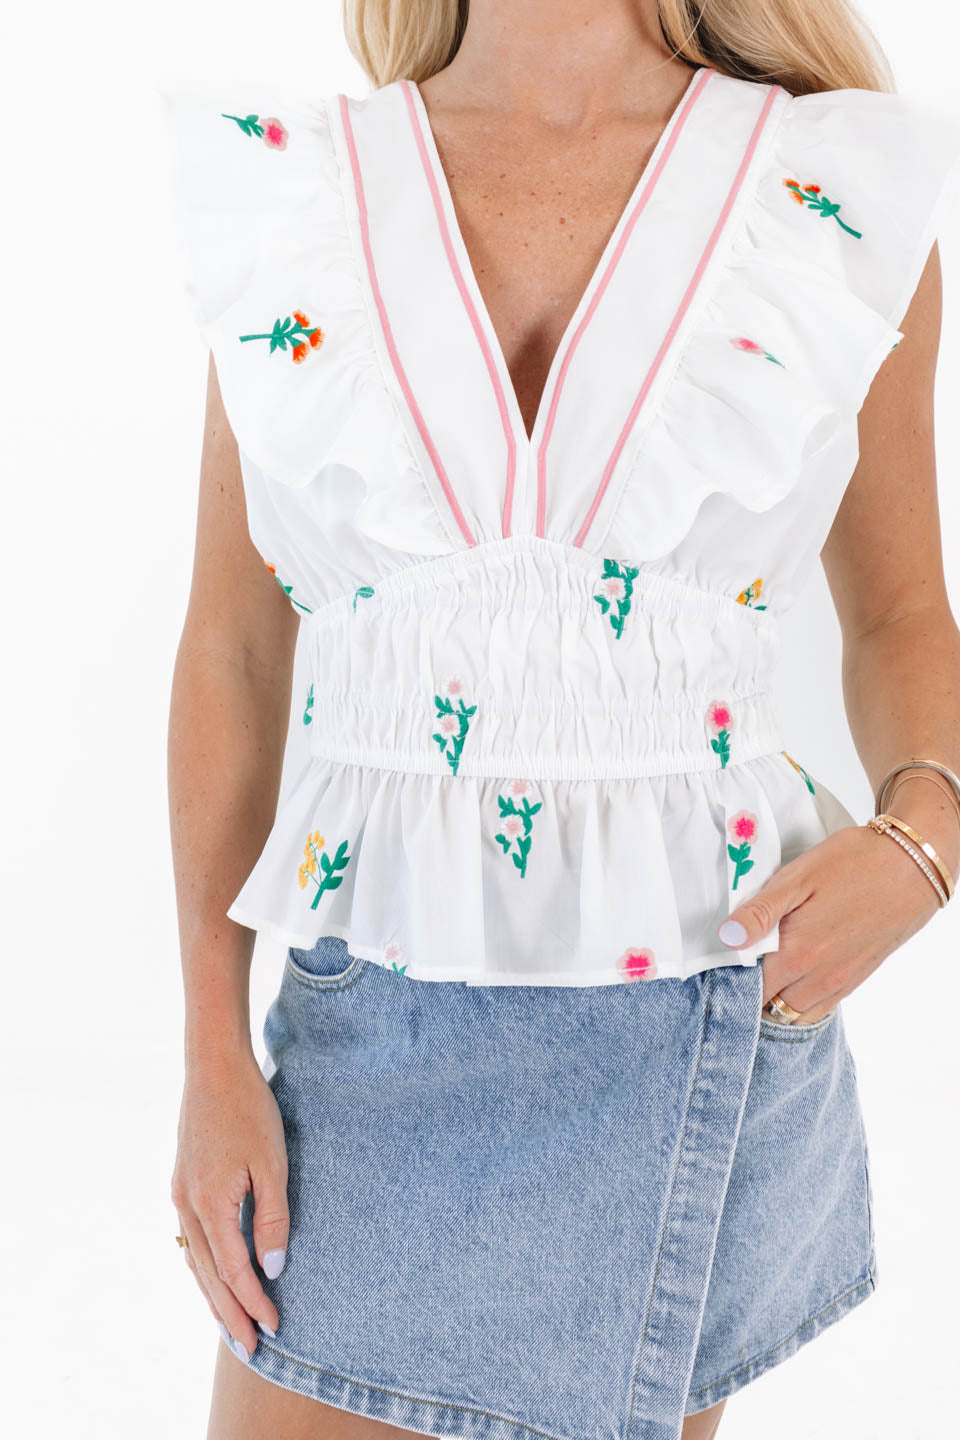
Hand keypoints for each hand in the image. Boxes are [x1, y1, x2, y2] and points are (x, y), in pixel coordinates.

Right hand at [170, 1048, 287, 1361]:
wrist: (213, 1066)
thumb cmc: (249, 1109)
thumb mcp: (271, 1162)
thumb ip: (271, 1217)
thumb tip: (272, 1268)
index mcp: (209, 1205)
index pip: (234, 1270)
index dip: (254, 1302)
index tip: (275, 1327)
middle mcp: (187, 1205)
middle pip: (208, 1275)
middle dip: (229, 1313)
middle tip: (250, 1348)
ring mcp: (180, 1193)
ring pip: (195, 1260)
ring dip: (213, 1294)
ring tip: (230, 1324)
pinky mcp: (182, 1181)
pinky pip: (191, 1238)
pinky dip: (204, 1265)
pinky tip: (213, 1274)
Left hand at [717, 822, 943, 1021]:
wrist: (910, 866)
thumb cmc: (853, 864)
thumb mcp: (798, 877)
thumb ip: (760, 912)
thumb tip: (726, 939)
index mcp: (798, 954)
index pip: (750, 990)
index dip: (731, 980)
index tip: (719, 965)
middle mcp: (819, 978)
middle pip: (769, 1005)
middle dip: (750, 992)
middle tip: (738, 964)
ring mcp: (841, 982)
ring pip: (795, 1011)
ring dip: (775, 998)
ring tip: (764, 969)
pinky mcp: (857, 978)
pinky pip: (820, 1007)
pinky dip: (800, 1000)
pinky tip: (794, 975)